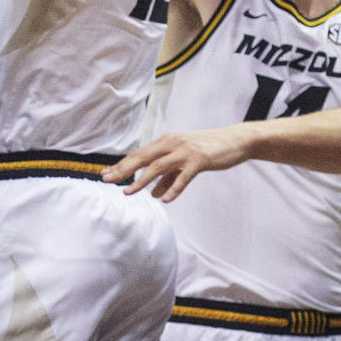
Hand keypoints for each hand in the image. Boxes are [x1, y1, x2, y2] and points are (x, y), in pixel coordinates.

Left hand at [102, 124, 250, 200]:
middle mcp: (172, 144)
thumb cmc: (208, 150)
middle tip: (108, 180)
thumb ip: (168, 177)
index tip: (105, 175)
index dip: (122, 165)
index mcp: (166, 142)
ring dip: (142, 180)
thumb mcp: (184, 163)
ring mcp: (186, 151)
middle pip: (143, 157)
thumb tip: (153, 194)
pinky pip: (183, 176)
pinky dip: (172, 188)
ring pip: (158, 166)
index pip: (139, 154)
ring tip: (129, 192)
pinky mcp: (200, 160)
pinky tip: (163, 199)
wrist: (235, 140)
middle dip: (123, 170)